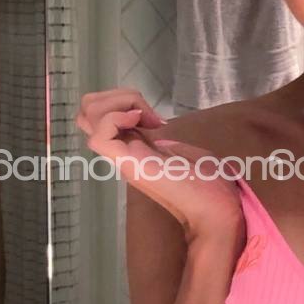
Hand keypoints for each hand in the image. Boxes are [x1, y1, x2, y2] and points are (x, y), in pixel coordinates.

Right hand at [75, 88, 244, 244]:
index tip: (155, 117)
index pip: (99, 115)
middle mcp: (121, 151)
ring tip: (146, 118)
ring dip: (117, 103)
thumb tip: (153, 125)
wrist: (218, 206)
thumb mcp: (180, 149)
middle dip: (114, 97)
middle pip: (85, 111)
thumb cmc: (208, 182)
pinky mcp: (128, 164)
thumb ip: (160, 139)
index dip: (122, 101)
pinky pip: (99, 137)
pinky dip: (116, 118)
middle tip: (146, 114)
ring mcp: (122, 158)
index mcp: (131, 146)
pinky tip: (142, 123)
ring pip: (86, 116)